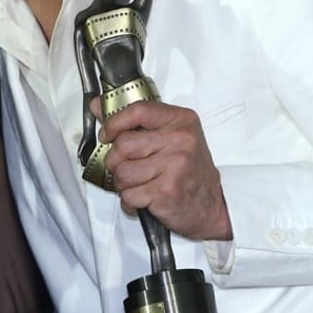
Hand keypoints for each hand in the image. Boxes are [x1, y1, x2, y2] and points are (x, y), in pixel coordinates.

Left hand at [95, 99, 232, 240]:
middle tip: (127, 168)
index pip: (138, 110)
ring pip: (122, 172)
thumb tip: (99, 106)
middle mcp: (180, 140)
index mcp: (180, 120)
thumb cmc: (190, 171)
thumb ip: (135, 122)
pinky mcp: (167, 191)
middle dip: (116, 161)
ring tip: (138, 185)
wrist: (212, 207)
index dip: (114, 123)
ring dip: (123, 184)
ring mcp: (175, 165)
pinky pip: (129, 195)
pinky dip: (130, 202)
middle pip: (123, 145)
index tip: (107, 134)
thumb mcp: (170, 137)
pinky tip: (143, 199)